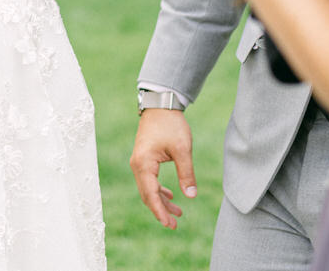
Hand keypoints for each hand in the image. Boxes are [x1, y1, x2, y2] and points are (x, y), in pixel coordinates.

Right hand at [130, 108, 197, 228]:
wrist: (160, 105)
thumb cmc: (171, 125)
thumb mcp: (182, 149)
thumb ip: (186, 172)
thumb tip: (191, 195)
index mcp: (144, 163)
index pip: (150, 193)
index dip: (160, 210)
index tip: (169, 224)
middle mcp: (137, 165)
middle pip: (147, 194)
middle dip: (160, 210)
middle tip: (174, 225)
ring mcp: (139, 162)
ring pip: (148, 188)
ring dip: (161, 201)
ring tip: (178, 213)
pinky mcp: (144, 159)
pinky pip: (149, 180)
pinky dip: (159, 190)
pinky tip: (171, 195)